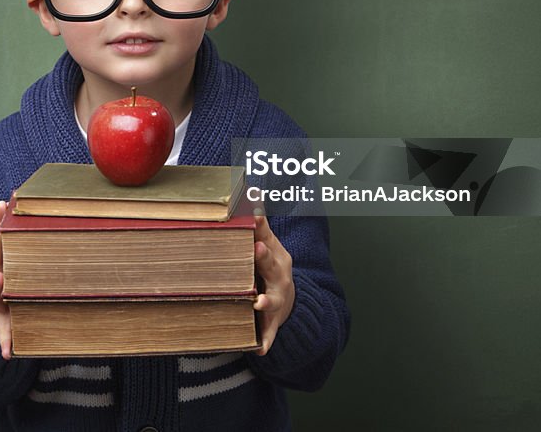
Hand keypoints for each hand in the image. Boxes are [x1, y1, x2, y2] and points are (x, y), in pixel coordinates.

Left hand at [253, 215, 295, 355]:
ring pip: (273, 299)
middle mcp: (279, 275)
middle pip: (272, 264)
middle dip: (265, 257)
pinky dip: (266, 341)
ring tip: (258, 303)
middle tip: (257, 249)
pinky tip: (259, 349)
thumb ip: (257, 223)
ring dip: (266, 300)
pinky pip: (270, 332)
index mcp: (275, 254)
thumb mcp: (266, 244)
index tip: (254, 215)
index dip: (260, 226)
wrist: (290, 301)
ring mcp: (278, 298)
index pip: (266, 237)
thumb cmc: (269, 266)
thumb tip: (250, 191)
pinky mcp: (274, 321)